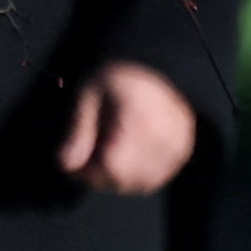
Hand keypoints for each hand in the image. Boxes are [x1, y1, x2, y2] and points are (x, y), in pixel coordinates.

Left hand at [55, 62, 197, 196]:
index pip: (113, 168)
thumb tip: (66, 165)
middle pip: (127, 180)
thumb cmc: (118, 76)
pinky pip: (157, 178)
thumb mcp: (89, 96)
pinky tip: (126, 161)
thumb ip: (78, 131)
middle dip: (100, 178)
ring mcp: (178, 148)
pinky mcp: (183, 152)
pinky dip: (138, 177)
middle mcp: (164, 139)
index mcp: (139, 122)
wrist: (157, 66)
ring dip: (119, 180)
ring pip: (143, 184)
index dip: (88, 174)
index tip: (71, 166)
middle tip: (84, 164)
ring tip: (104, 160)